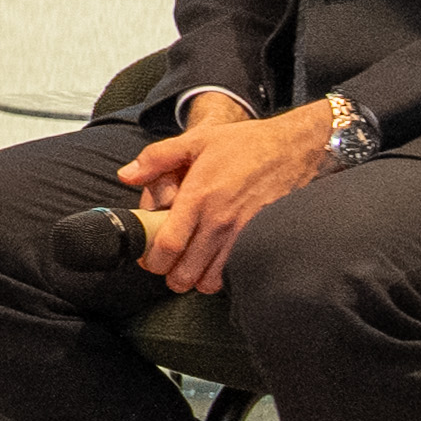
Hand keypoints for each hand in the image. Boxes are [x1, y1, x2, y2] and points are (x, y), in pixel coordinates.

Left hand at [125, 96, 335, 296]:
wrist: (295, 148)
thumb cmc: (244, 144)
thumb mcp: (195, 141)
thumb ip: (156, 158)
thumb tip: (126, 175)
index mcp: (199, 197)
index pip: (168, 246)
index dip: (153, 261)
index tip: (148, 259)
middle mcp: (220, 221)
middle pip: (186, 272)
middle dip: (171, 276)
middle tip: (167, 268)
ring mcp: (244, 234)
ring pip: (211, 279)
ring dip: (196, 280)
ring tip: (190, 268)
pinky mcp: (263, 239)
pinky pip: (237, 272)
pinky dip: (222, 276)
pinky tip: (215, 264)